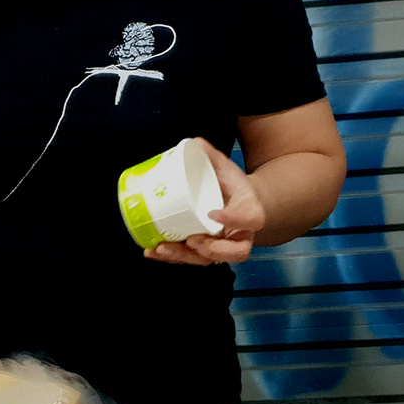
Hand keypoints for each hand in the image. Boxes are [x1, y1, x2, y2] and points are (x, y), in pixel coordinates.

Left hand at [145, 137, 266, 265]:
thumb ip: (212, 156)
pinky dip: (171, 257)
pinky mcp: (206, 252)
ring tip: (163, 248)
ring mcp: (224, 246)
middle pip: (235, 252)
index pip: (250, 218)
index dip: (234, 219)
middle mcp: (241, 234)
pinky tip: (152, 251)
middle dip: (212, 250)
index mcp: (251, 211)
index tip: (212, 213)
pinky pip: (192, 259)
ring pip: (210, 260)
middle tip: (192, 240)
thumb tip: (195, 143)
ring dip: (185, 257)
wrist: (235, 200)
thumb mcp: (225, 168)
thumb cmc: (231, 184)